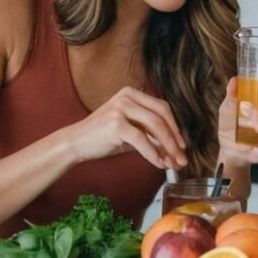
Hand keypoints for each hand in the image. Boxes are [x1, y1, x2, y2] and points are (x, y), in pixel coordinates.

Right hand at [65, 86, 187, 169]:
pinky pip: (142, 140)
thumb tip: (174, 152)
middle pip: (162, 116)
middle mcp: (127, 96)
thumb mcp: (130, 132)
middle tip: (182, 157)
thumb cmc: (103, 138)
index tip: (182, 144)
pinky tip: (158, 164)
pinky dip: (153, 154)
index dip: (175, 127)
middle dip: (175, 138)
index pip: (162, 107)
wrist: (75, 143)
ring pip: (155, 126)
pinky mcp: (116, 124)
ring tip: (173, 163)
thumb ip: (151, 136)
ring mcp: (120, 108)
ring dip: (168, 147)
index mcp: (131, 93)